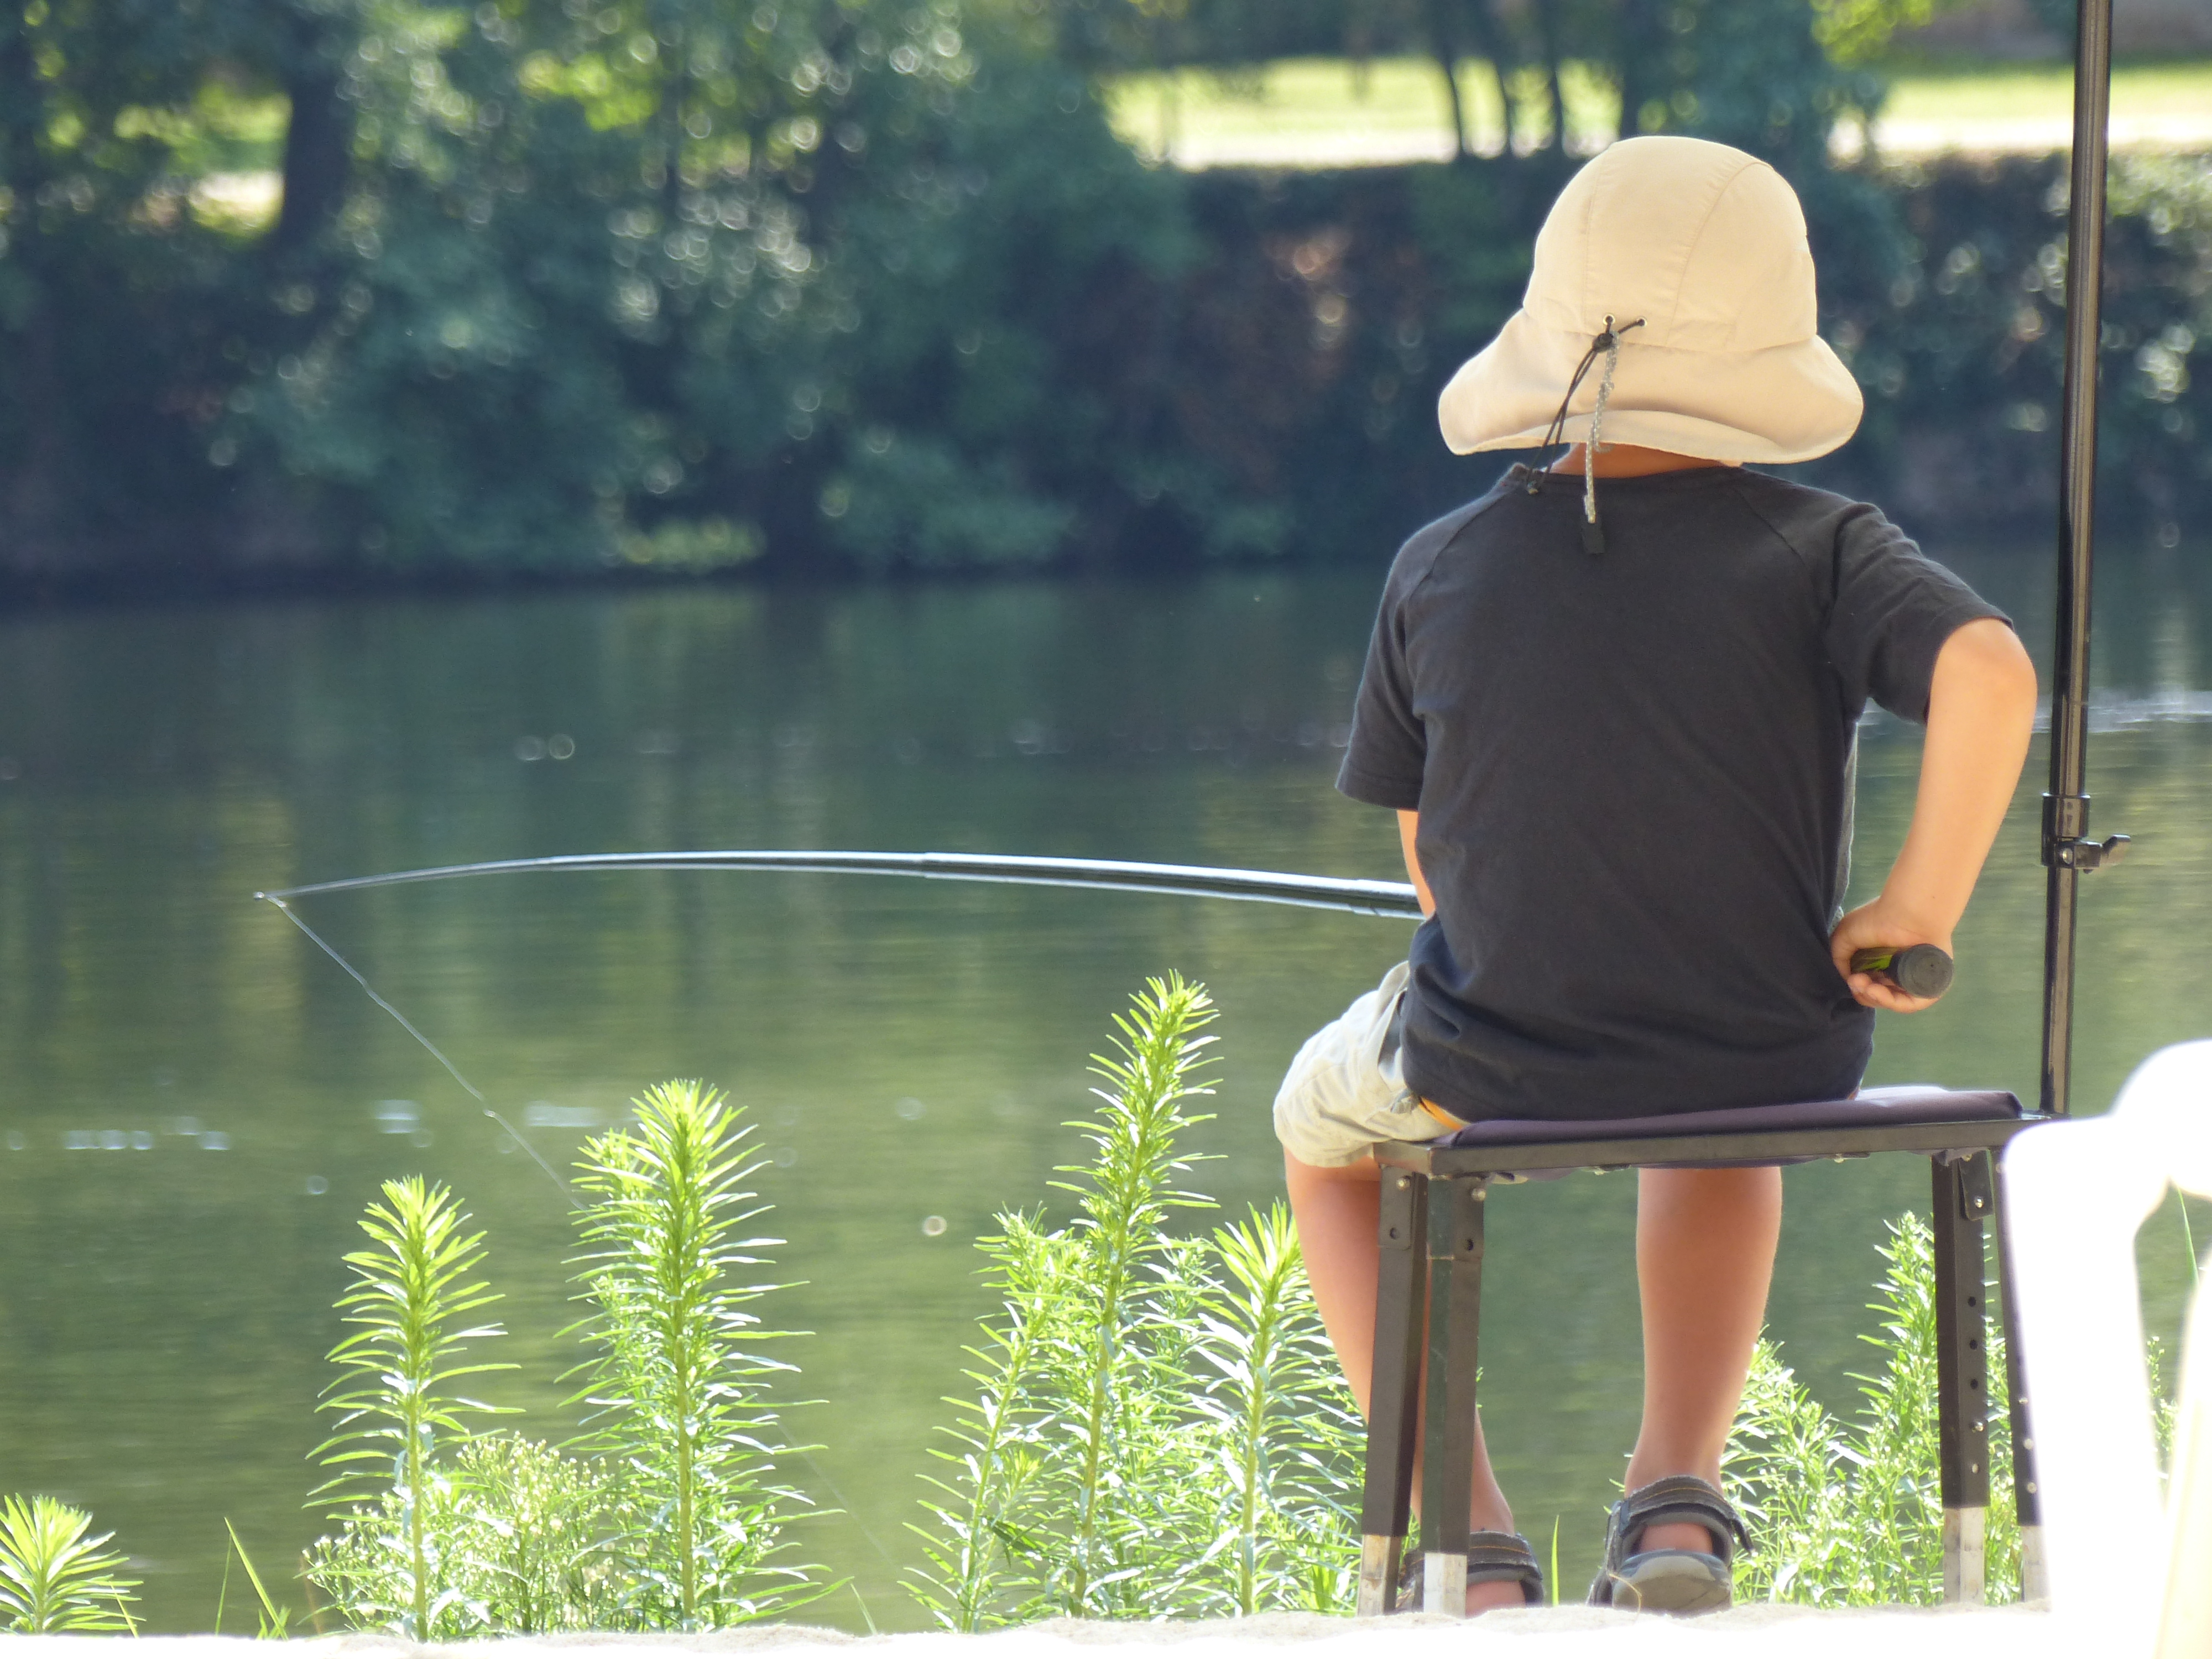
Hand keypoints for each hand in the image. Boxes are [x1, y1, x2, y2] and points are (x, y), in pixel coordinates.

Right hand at [1830, 900, 1951, 1012]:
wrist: (1908, 913)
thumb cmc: (1877, 919)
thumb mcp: (1844, 937)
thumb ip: (1839, 959)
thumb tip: (1847, 978)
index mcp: (1882, 960)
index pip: (1867, 984)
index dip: (1856, 986)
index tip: (1851, 978)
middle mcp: (1898, 970)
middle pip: (1877, 994)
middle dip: (1862, 992)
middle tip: (1856, 982)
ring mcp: (1913, 978)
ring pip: (1891, 1000)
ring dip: (1872, 997)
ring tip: (1864, 986)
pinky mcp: (1929, 985)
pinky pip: (1910, 1003)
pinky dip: (1890, 1002)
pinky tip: (1875, 991)